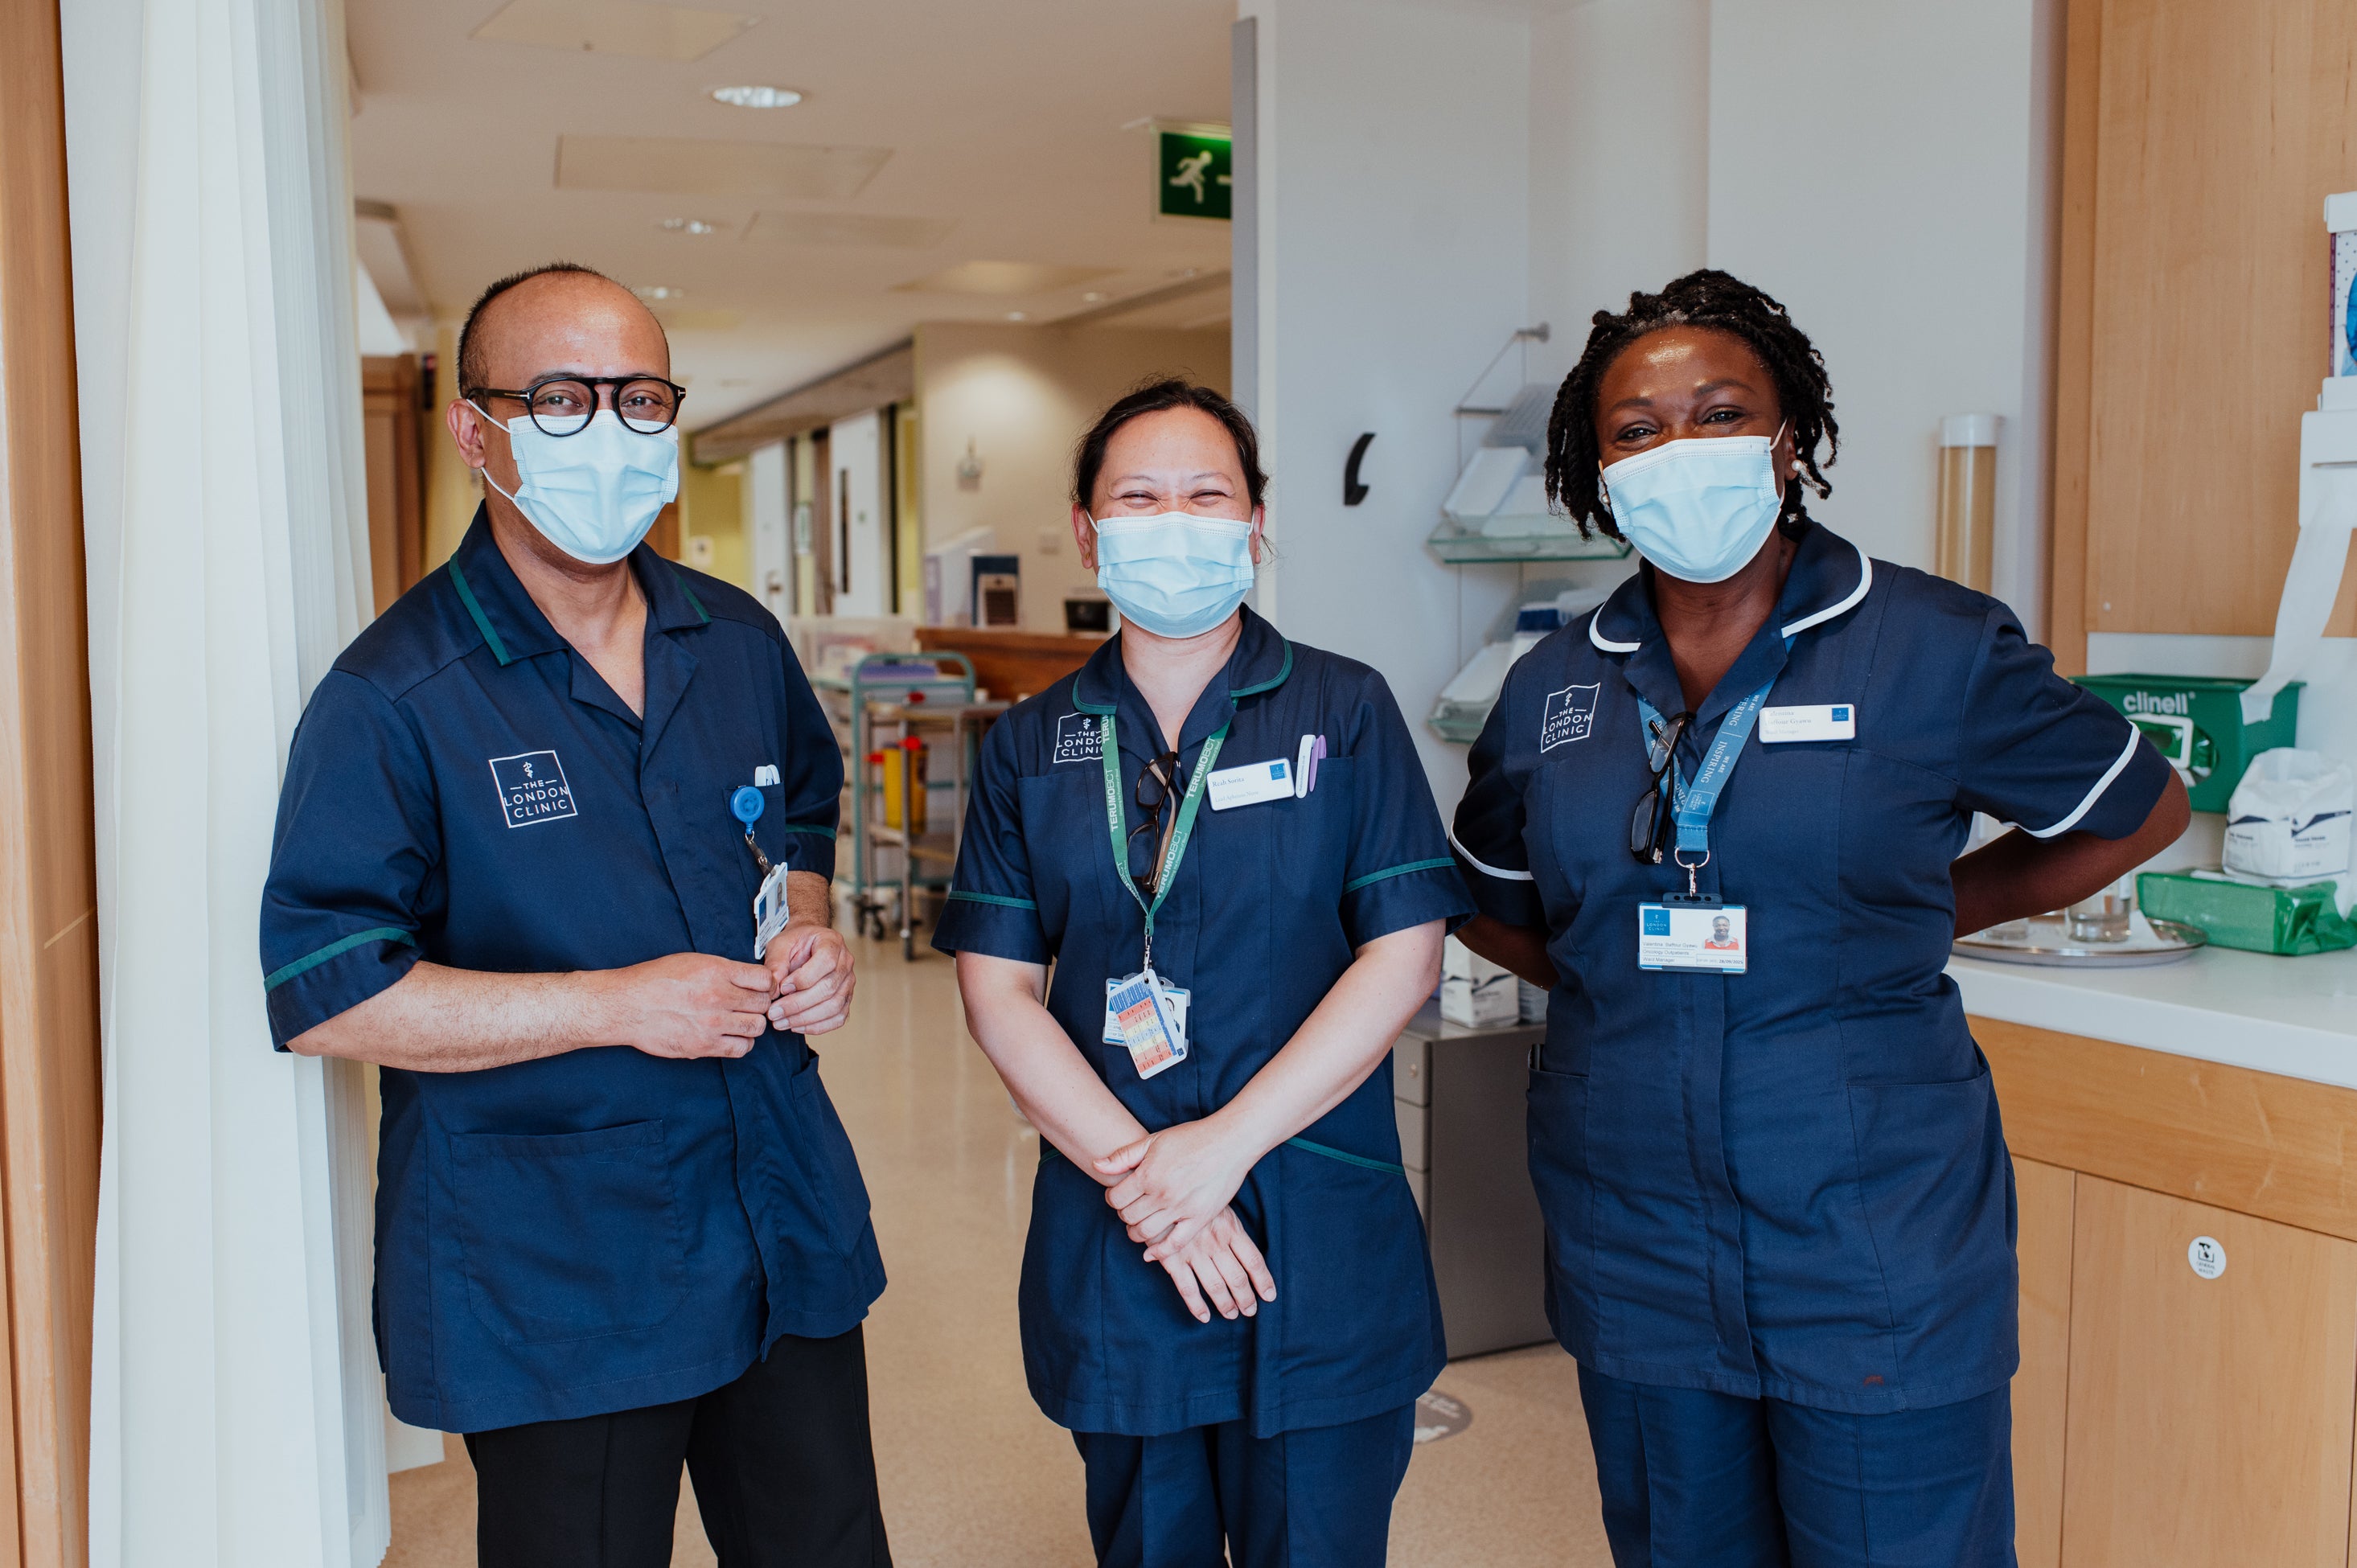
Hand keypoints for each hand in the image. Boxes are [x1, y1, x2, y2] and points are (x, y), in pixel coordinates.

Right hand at [602, 953, 773, 1058]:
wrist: (627, 1004)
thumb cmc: (655, 980)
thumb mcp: (692, 961)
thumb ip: (723, 970)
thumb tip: (750, 980)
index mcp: (716, 971)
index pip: (764, 979)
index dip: (765, 984)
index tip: (759, 988)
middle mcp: (718, 996)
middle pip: (763, 1004)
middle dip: (759, 1004)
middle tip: (748, 1005)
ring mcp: (712, 1023)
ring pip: (757, 1027)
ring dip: (752, 1024)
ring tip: (740, 1021)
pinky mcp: (704, 1045)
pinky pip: (741, 1049)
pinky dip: (741, 1044)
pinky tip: (731, 1036)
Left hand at [764, 922, 855, 1035]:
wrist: (809, 945)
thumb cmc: (796, 943)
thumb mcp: (781, 944)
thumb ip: (776, 963)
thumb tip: (773, 988)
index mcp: (832, 943)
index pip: (826, 962)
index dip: (803, 978)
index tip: (782, 988)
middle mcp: (845, 963)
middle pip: (829, 989)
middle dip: (798, 1004)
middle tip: (774, 1012)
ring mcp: (848, 983)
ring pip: (833, 1007)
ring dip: (804, 1018)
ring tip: (780, 1022)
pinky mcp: (845, 999)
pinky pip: (837, 1018)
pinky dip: (817, 1026)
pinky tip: (795, 1026)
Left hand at [1096, 1117, 1255, 1260]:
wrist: (1230, 1142)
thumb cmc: (1191, 1138)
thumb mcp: (1154, 1140)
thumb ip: (1124, 1156)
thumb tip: (1097, 1165)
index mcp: (1148, 1174)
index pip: (1116, 1199)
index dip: (1113, 1199)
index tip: (1119, 1196)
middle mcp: (1162, 1194)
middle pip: (1129, 1217)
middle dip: (1125, 1214)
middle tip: (1131, 1208)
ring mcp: (1181, 1209)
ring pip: (1146, 1233)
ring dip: (1136, 1233)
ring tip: (1139, 1225)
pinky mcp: (1200, 1219)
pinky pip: (1174, 1244)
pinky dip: (1159, 1253)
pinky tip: (1150, 1253)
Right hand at [1150, 1206, 1276, 1324]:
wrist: (1159, 1189)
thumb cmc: (1192, 1198)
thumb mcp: (1218, 1206)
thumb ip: (1231, 1229)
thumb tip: (1247, 1254)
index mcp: (1230, 1228)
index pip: (1253, 1260)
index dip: (1263, 1281)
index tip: (1269, 1296)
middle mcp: (1215, 1243)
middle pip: (1237, 1277)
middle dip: (1246, 1298)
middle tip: (1250, 1311)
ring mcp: (1194, 1252)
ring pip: (1216, 1286)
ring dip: (1226, 1304)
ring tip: (1232, 1315)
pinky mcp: (1173, 1259)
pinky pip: (1188, 1288)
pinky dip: (1197, 1306)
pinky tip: (1204, 1316)